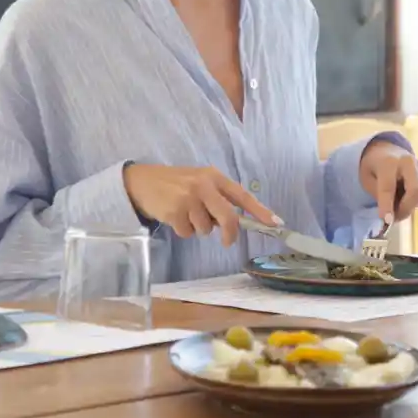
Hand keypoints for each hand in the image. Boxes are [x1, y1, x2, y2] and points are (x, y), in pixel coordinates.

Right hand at [123, 164, 280, 245]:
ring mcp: (189, 197)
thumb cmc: (176, 184)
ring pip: (206, 229)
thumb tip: (237, 222)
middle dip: (230, 233)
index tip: (275, 223)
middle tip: (227, 241)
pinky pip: (188, 233)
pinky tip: (174, 216)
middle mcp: (203, 184)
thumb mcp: (199, 182)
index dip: (260, 210)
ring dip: (198, 228)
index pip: (242, 195)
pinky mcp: (175, 211)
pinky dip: (183, 230)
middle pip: (228, 217)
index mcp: (214, 176)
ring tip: (185, 213)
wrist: (141, 181)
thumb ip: (218, 198)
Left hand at [358, 141, 417, 224]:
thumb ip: (379, 196)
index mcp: (388, 162)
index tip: (387, 221)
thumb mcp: (367, 179)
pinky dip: (414, 201)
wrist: (386, 150)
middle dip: (405, 209)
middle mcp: (409, 161)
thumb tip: (390, 217)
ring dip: (408, 206)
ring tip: (396, 202)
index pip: (389, 187)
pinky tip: (404, 194)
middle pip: (416, 191)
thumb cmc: (374, 167)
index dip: (387, 206)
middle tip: (394, 218)